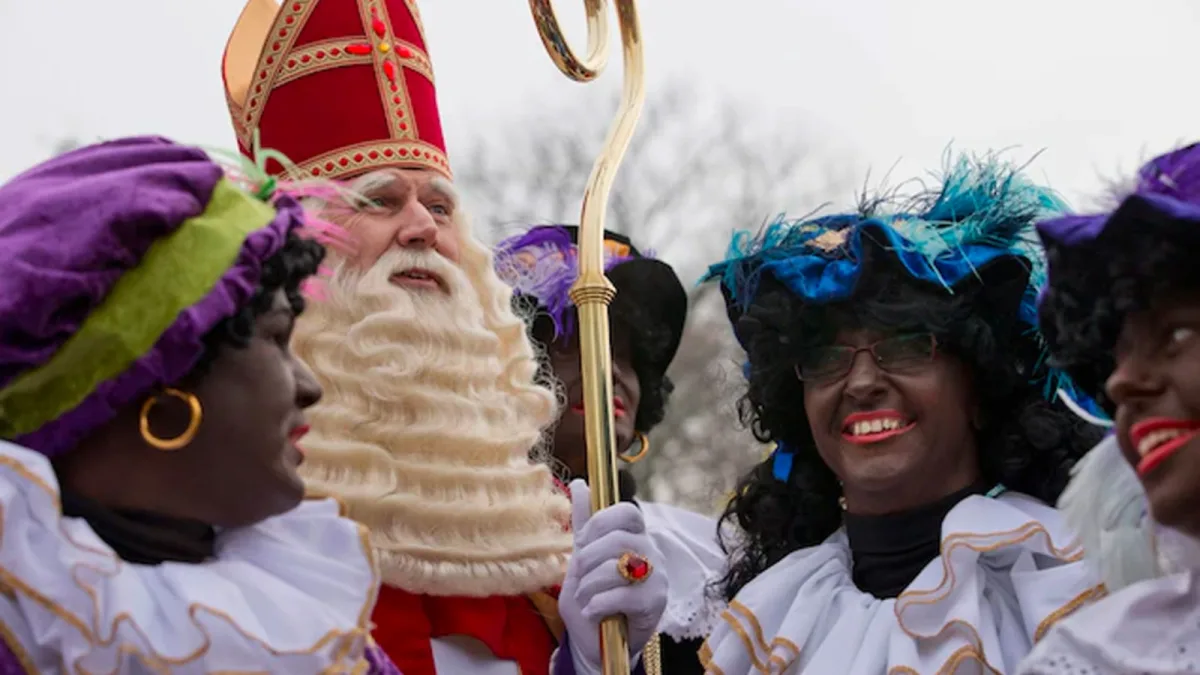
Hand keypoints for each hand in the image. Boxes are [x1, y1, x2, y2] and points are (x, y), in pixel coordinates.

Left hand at [558, 479, 667, 673]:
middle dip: (589, 557)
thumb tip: (580, 483)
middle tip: (578, 575)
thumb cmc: (591, 598)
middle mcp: (651, 553)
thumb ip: (584, 523)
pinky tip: (593, 610)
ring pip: (620, 565)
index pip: (627, 511)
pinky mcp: (655, 604)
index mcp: (635, 537)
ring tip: (584, 597)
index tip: (583, 542)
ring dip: (591, 583)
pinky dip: (599, 602)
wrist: (595, 643)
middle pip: (620, 538)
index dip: (601, 522)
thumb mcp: (582, 559)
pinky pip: (624, 594)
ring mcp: (657, 578)